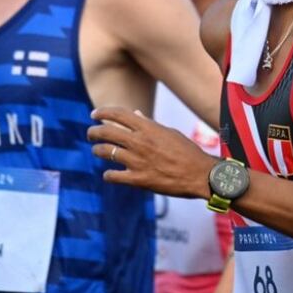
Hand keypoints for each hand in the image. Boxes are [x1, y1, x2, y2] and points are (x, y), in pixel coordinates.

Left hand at [87, 106, 217, 198]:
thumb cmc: (188, 152)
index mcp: (149, 128)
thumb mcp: (170, 133)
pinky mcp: (138, 179)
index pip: (118, 114)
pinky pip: (112, 176)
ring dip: (98, 151)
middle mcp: (140, 142)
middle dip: (93, 132)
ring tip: (99, 151)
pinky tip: (111, 174)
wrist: (201, 175)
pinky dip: (109, 174)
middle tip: (91, 135)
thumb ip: (150, 125)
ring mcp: (137, 161)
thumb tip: (135, 114)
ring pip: (104, 152)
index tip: (94, 115)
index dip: (102, 112)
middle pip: (105, 132)